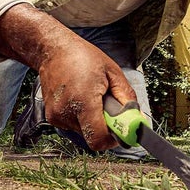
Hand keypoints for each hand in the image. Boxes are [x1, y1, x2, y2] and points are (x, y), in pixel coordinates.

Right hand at [0, 5, 137, 151]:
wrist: (53, 50)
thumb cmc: (82, 57)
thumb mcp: (113, 73)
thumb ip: (127, 99)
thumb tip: (137, 120)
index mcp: (83, 101)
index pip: (98, 139)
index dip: (113, 139)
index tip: (121, 129)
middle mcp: (66, 112)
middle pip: (93, 136)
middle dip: (105, 126)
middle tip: (107, 106)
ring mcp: (56, 117)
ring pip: (84, 132)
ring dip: (93, 121)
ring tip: (92, 98)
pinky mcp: (52, 117)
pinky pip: (75, 126)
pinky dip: (82, 117)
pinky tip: (80, 98)